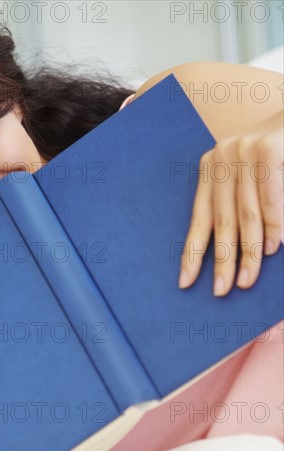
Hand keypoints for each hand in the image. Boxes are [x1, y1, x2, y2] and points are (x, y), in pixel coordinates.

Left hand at [179, 110, 282, 295]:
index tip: (185, 282)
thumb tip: (234, 250)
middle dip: (222, 260)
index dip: (192, 252)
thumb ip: (239, 206)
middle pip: (221, 222)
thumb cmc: (277, 153)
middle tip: (220, 290)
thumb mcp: (249, 176)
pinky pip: (270, 201)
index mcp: (211, 168)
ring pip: (246, 215)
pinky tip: (273, 249)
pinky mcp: (270, 151)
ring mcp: (245, 154)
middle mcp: (222, 160)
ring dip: (248, 251)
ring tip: (246, 280)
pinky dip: (274, 226)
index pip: (199, 218)